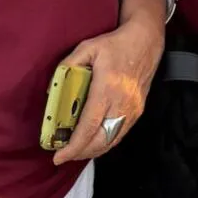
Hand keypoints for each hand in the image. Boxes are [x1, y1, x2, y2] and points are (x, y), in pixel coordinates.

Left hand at [51, 12, 165, 164]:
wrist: (145, 41)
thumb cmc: (116, 44)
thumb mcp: (87, 48)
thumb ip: (67, 66)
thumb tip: (52, 90)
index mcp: (107, 88)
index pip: (90, 126)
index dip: (73, 146)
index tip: (59, 156)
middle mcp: (122, 103)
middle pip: (100, 140)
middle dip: (79, 153)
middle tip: (63, 155)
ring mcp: (132, 109)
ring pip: (111, 141)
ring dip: (92, 151)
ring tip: (75, 151)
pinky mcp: (138, 111)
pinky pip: (120, 134)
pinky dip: (105, 143)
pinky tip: (94, 142)